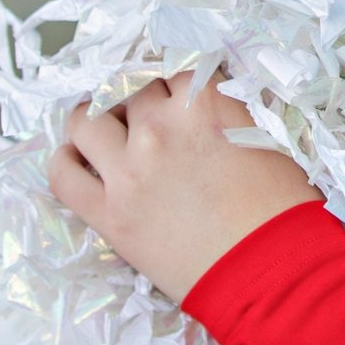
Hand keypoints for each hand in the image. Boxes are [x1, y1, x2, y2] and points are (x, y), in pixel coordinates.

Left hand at [48, 67, 323, 304]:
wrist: (272, 273)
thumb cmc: (282, 208)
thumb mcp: (264, 138)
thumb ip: (225, 113)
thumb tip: (201, 107)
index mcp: (201, 104)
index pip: (175, 71)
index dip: (177, 85)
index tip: (178, 97)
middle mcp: (157, 128)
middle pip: (132, 92)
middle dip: (142, 102)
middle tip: (152, 121)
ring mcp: (127, 171)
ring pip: (85, 121)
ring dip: (94, 118)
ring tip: (102, 128)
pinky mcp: (107, 213)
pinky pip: (63, 175)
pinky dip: (65, 160)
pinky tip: (78, 159)